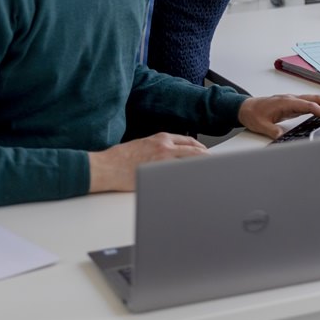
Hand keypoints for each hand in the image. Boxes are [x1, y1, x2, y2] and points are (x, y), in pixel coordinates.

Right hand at [87, 133, 208, 192]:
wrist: (106, 167)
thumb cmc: (120, 158)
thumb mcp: (143, 145)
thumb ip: (158, 148)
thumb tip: (170, 156)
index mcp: (161, 138)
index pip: (188, 141)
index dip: (199, 149)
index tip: (205, 154)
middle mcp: (164, 145)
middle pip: (193, 150)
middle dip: (205, 157)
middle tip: (213, 164)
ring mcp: (163, 158)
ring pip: (190, 160)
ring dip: (201, 166)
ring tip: (210, 173)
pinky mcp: (158, 171)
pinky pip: (179, 173)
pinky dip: (189, 175)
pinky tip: (194, 180)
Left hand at [238, 94, 319, 138]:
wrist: (245, 108)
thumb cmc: (253, 114)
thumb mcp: (261, 125)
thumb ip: (273, 131)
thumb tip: (282, 136)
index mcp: (286, 102)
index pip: (308, 105)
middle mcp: (291, 99)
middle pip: (316, 99)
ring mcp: (293, 100)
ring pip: (315, 99)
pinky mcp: (293, 104)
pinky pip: (310, 103)